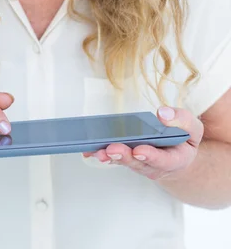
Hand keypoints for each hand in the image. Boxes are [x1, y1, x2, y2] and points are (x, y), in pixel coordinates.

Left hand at [82, 107, 203, 180]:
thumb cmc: (184, 139)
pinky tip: (89, 151)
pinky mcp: (129, 159)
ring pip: (124, 162)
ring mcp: (140, 164)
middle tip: (110, 149)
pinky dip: (102, 154)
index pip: (162, 159)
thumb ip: (182, 120)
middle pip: (138, 162)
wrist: (178, 156)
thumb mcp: (192, 128)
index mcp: (175, 160)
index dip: (150, 155)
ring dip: (109, 156)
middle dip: (123, 156)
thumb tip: (162, 114)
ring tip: (96, 150)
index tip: (139, 149)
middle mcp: (155, 166)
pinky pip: (115, 157)